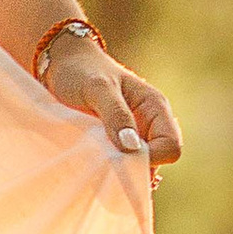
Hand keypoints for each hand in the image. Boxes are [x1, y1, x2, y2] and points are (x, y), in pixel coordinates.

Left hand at [42, 36, 182, 166]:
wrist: (62, 64)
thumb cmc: (81, 70)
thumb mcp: (97, 88)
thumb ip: (116, 114)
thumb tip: (132, 147)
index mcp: (155, 107)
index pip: (171, 146)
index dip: (151, 157)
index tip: (121, 156)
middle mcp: (150, 123)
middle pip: (158, 161)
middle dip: (135, 167)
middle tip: (105, 163)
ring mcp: (134, 134)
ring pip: (140, 166)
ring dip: (122, 169)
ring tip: (97, 161)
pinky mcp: (117, 142)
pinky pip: (123, 164)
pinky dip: (112, 168)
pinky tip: (95, 163)